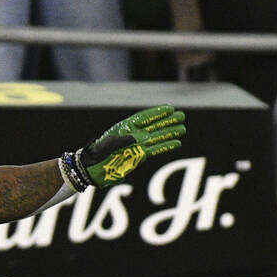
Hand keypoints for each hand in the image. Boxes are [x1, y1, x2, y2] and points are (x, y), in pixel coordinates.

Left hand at [59, 104, 185, 190]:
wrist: (93, 168)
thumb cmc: (98, 152)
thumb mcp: (109, 143)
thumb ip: (124, 139)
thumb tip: (138, 138)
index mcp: (125, 127)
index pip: (144, 117)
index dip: (157, 112)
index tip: (170, 108)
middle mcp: (133, 135)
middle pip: (154, 125)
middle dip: (167, 121)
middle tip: (182, 116)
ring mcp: (137, 145)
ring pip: (157, 137)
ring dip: (170, 133)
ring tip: (183, 129)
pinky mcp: (139, 157)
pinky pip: (155, 150)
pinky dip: (166, 147)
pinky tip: (177, 143)